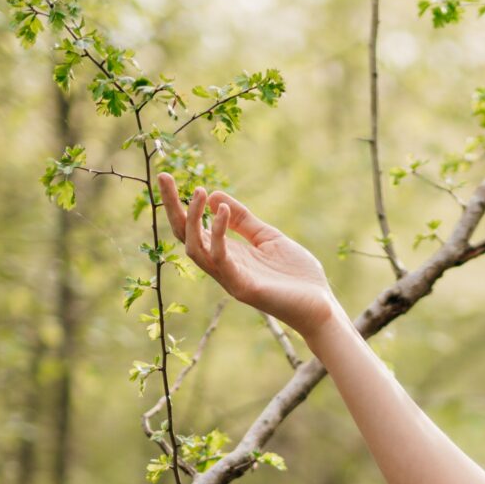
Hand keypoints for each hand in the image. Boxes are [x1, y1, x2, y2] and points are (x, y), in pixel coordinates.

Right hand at [157, 175, 337, 344]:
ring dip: (192, 219)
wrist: (321, 306)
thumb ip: (244, 220)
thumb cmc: (297, 275)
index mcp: (227, 254)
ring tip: (200, 193)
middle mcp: (222, 266)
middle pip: (184, 236)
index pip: (192, 228)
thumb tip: (215, 196)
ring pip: (194, 248)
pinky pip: (221, 258)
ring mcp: (229, 278)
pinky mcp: (242, 287)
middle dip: (172, 207)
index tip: (168, 178)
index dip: (179, 204)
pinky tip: (223, 212)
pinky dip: (219, 233)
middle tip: (163, 177)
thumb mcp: (268, 237)